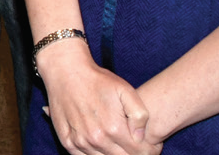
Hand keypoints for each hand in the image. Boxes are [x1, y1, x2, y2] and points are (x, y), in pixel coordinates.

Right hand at [36, 41, 157, 154]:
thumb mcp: (126, 90)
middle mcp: (97, 139)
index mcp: (114, 128)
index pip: (140, 153)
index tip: (152, 145)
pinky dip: (95, 154)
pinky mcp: (67, 141)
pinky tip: (101, 144)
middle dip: (134, 154)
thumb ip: (139, 115)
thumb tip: (140, 137)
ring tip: (119, 142)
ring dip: (114, 154)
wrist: (66, 71)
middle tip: (136, 143)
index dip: (150, 151)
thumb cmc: (98, 80)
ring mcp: (80, 142)